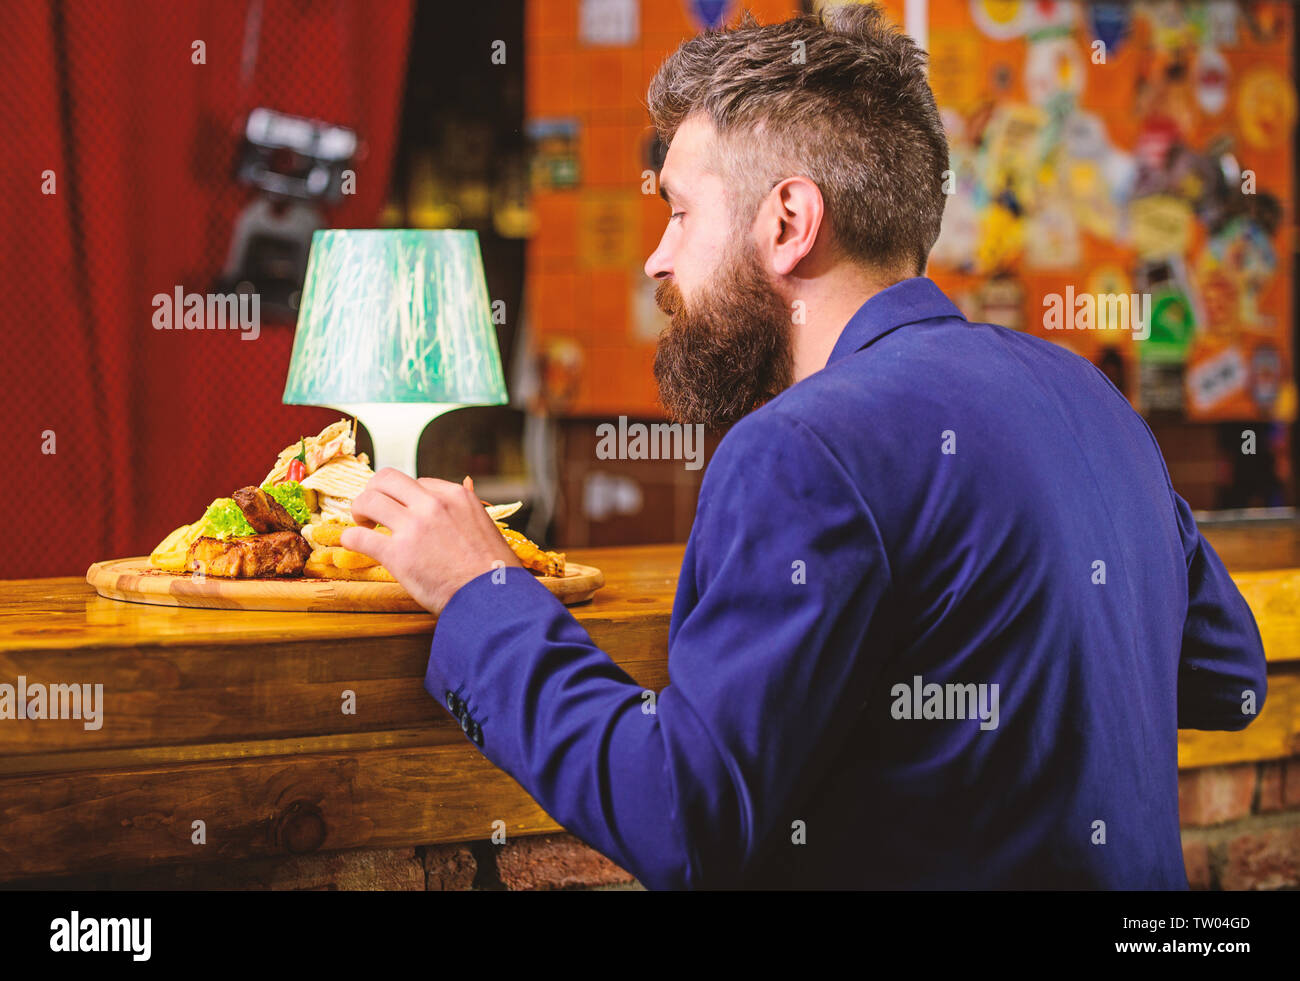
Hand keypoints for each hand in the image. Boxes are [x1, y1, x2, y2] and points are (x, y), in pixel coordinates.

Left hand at [342, 469, 521, 614]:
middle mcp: (432, 505)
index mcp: (455, 496)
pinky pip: (359, 537)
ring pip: (369, 500)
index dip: (406, 497)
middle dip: (374, 490)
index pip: (417, 482)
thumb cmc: (494, 569)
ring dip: (359, 510)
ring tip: (363, 525)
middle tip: (372, 509)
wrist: (492, 599)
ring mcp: (414, 528)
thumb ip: (470, 505)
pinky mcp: (398, 555)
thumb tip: (467, 482)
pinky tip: (352, 543)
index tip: (403, 512)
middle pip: (387, 479)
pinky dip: (350, 538)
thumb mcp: (486, 525)